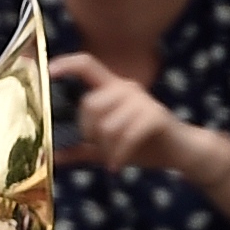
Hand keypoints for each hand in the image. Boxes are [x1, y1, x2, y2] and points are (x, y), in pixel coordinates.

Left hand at [47, 52, 204, 175]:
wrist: (181, 152)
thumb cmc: (143, 145)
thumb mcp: (106, 147)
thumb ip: (80, 148)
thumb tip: (51, 156)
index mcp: (112, 88)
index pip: (87, 65)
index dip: (67, 64)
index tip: (49, 72)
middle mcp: (127, 88)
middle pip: (90, 104)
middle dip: (89, 133)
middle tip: (100, 148)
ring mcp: (142, 100)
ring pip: (107, 125)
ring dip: (106, 149)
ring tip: (113, 158)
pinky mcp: (155, 116)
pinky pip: (126, 137)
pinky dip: (119, 156)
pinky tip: (118, 165)